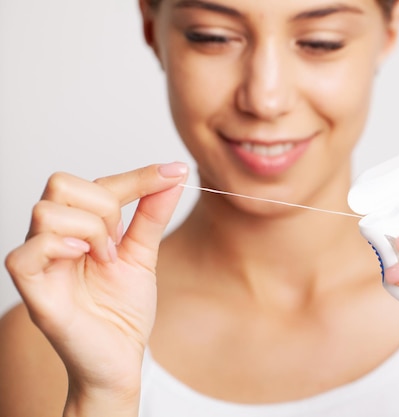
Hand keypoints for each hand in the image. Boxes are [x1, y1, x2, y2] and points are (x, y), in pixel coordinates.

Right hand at [5, 162, 187, 414]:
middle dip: (105, 206)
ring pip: (46, 211)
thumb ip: (151, 215)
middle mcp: (54, 239)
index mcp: (78, 228)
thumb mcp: (143, 255)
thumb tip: (173, 174)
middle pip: (61, 184)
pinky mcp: (33, 291)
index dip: (137, 177)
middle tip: (119, 242)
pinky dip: (58, 246)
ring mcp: (41, 264)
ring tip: (105, 260)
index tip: (174, 172)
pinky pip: (24, 253)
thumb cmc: (123, 311)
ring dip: (90, 229)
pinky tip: (86, 258)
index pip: (97, 184)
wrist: (120, 359)